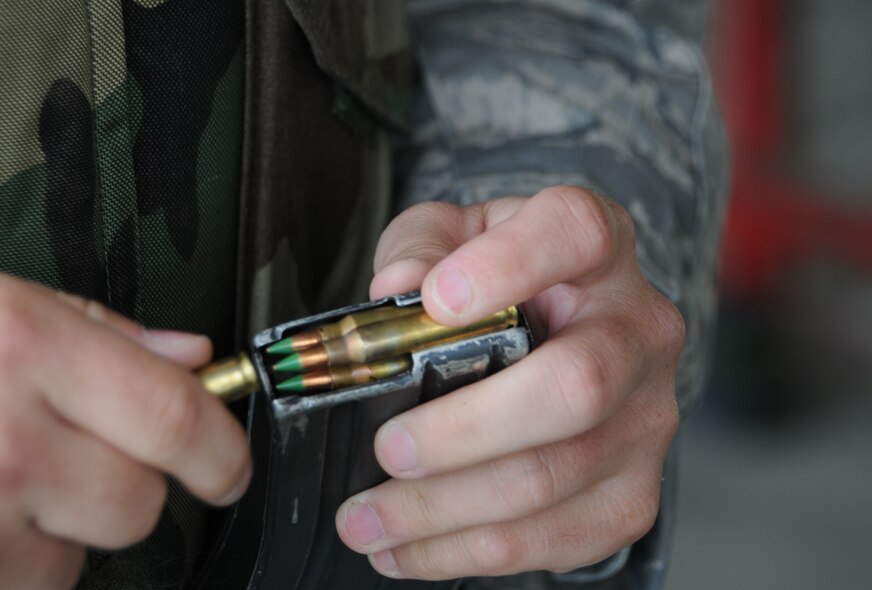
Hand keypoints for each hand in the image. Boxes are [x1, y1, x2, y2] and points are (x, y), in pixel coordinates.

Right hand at [0, 271, 250, 589]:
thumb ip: (103, 333)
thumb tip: (194, 357)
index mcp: (26, 348)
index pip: (174, 415)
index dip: (218, 449)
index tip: (228, 466)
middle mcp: (6, 441)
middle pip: (138, 502)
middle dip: (129, 488)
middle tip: (76, 458)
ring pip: (77, 558)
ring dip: (60, 531)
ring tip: (1, 483)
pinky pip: (24, 584)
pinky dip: (12, 560)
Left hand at [335, 186, 682, 579]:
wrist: (563, 335)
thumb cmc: (497, 282)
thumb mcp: (453, 239)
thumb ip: (420, 247)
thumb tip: (395, 292)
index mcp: (594, 250)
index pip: (576, 234)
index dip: (510, 266)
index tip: (437, 301)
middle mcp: (637, 332)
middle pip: (577, 386)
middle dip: (467, 429)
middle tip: (389, 448)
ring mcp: (645, 418)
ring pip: (554, 478)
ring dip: (446, 510)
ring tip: (367, 519)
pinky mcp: (632, 491)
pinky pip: (556, 538)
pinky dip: (469, 552)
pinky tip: (411, 547)